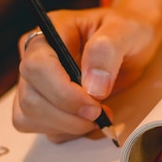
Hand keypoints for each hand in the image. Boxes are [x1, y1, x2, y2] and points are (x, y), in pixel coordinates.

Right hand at [12, 0, 161, 142]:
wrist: (132, 42)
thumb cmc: (125, 31)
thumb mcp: (125, 30)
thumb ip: (107, 51)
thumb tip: (93, 88)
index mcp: (49, 32)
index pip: (37, 66)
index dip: (63, 92)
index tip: (95, 104)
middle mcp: (33, 56)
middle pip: (31, 97)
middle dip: (68, 114)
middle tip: (102, 114)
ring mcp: (33, 81)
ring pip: (29, 115)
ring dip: (66, 126)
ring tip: (97, 117)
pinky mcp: (39, 101)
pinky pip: (37, 126)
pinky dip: (64, 131)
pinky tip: (86, 121)